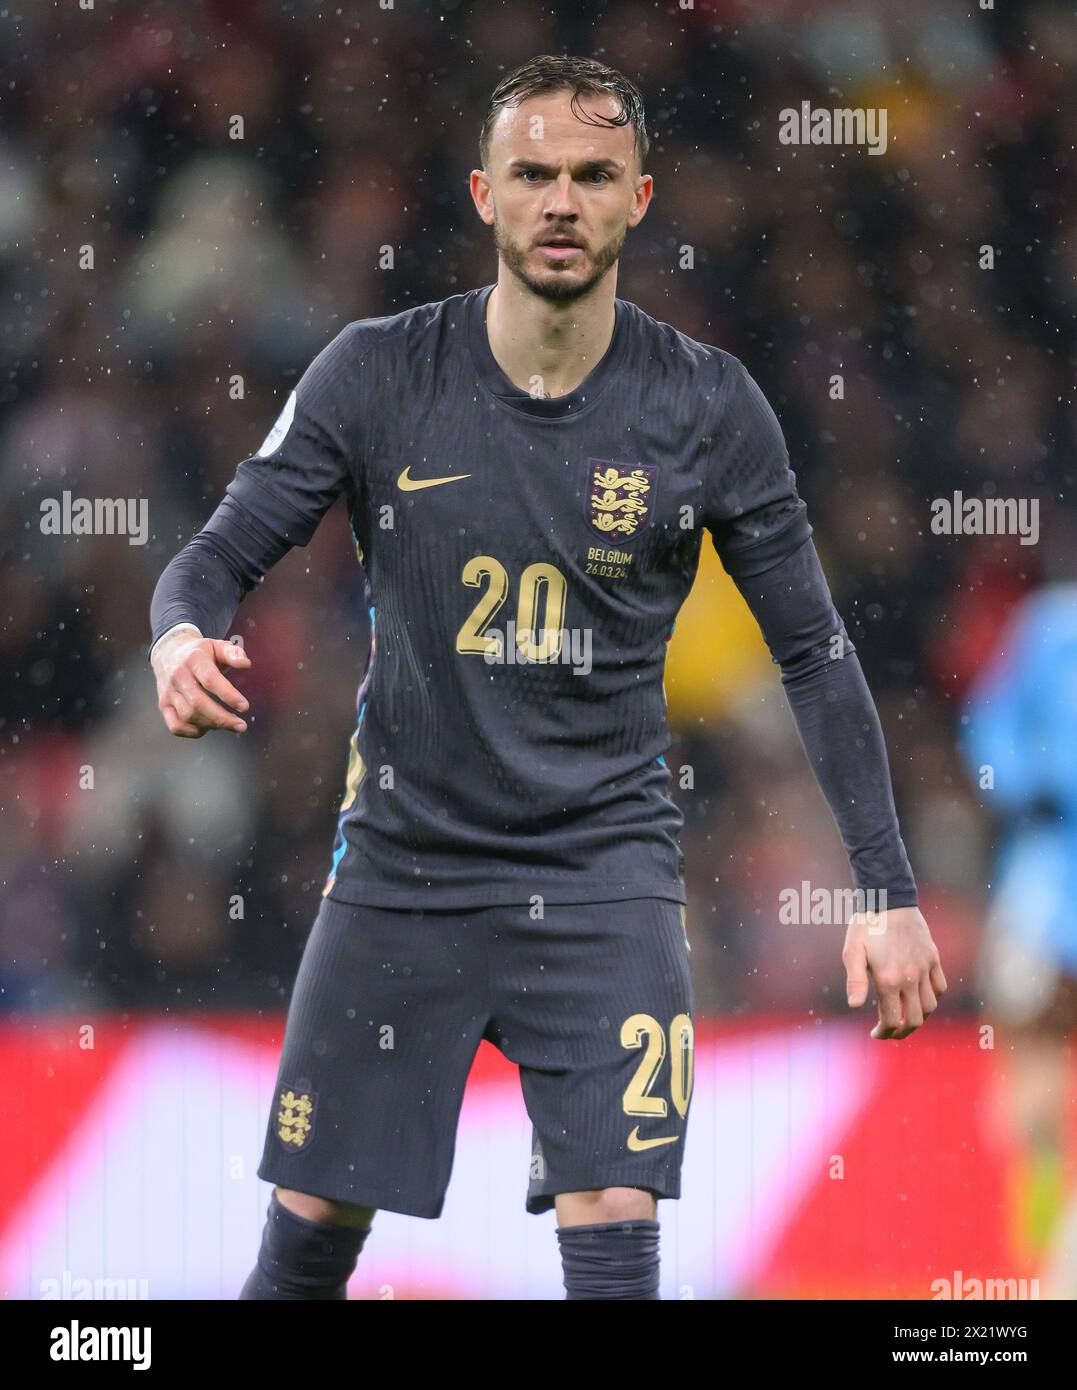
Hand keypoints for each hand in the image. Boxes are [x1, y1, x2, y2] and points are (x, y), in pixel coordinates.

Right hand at [153, 630, 251, 737]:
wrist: (168, 653)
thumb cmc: (199, 653)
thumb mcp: (217, 646)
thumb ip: (234, 653)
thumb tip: (245, 664)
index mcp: (194, 659)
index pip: (210, 680)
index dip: (228, 695)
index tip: (244, 707)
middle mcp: (178, 676)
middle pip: (198, 703)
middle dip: (222, 718)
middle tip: (241, 726)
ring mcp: (168, 692)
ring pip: (188, 716)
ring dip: (211, 725)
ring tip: (229, 725)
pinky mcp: (163, 705)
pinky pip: (175, 726)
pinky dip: (193, 732)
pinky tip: (208, 728)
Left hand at [843, 905, 946, 1039]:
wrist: (888, 898)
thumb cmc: (866, 925)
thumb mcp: (852, 951)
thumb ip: (855, 981)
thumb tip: (854, 1006)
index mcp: (889, 980)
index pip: (892, 1019)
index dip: (884, 1032)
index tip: (876, 1034)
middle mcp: (910, 978)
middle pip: (915, 1020)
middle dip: (902, 1032)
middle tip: (891, 1031)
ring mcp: (925, 968)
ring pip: (930, 1006)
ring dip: (919, 1017)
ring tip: (906, 1017)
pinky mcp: (933, 958)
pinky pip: (940, 986)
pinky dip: (933, 997)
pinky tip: (920, 996)